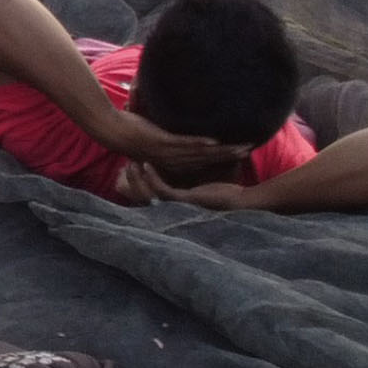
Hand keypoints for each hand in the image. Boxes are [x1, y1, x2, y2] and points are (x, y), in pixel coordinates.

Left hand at [90, 106, 242, 174]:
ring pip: (200, 153)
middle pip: (206, 159)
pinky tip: (215, 142)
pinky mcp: (161, 142)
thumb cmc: (129, 129)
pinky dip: (199, 143)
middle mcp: (171, 160)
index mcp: (170, 160)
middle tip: (247, 151)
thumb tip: (179, 118)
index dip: (220, 159)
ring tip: (240, 146)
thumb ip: (167, 131)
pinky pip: (184, 143)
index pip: (201, 162)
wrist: (110, 128)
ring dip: (221, 150)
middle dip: (228, 156)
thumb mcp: (152, 133)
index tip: (237, 153)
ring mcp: (166, 152)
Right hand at [119, 160, 253, 208]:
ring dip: (138, 179)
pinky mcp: (185, 199)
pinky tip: (145, 165)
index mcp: (178, 202)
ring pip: (148, 193)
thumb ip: (194, 177)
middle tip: (124, 166)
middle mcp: (175, 206)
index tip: (131, 168)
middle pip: (143, 197)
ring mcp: (179, 204)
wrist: (244, 201)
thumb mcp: (205, 183)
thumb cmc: (228, 192)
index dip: (138, 184)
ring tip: (131, 163)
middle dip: (131, 182)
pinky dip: (152, 177)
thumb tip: (188, 161)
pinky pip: (161, 189)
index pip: (151, 195)